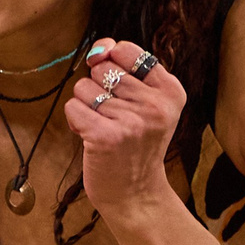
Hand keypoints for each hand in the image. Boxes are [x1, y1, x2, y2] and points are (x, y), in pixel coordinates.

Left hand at [63, 38, 185, 222]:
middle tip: (112, 116)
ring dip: (85, 106)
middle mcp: (155, 105)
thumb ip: (126, 69)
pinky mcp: (105, 136)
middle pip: (102, 69)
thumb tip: (98, 48)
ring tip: (103, 127)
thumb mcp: (148, 105)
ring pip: (84, 87)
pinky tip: (90, 137)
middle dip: (98, 89)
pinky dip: (75, 121)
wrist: (135, 195)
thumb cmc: (136, 145)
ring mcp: (131, 121)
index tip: (116, 85)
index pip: (127, 50)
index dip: (111, 61)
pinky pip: (73, 107)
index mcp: (171, 91)